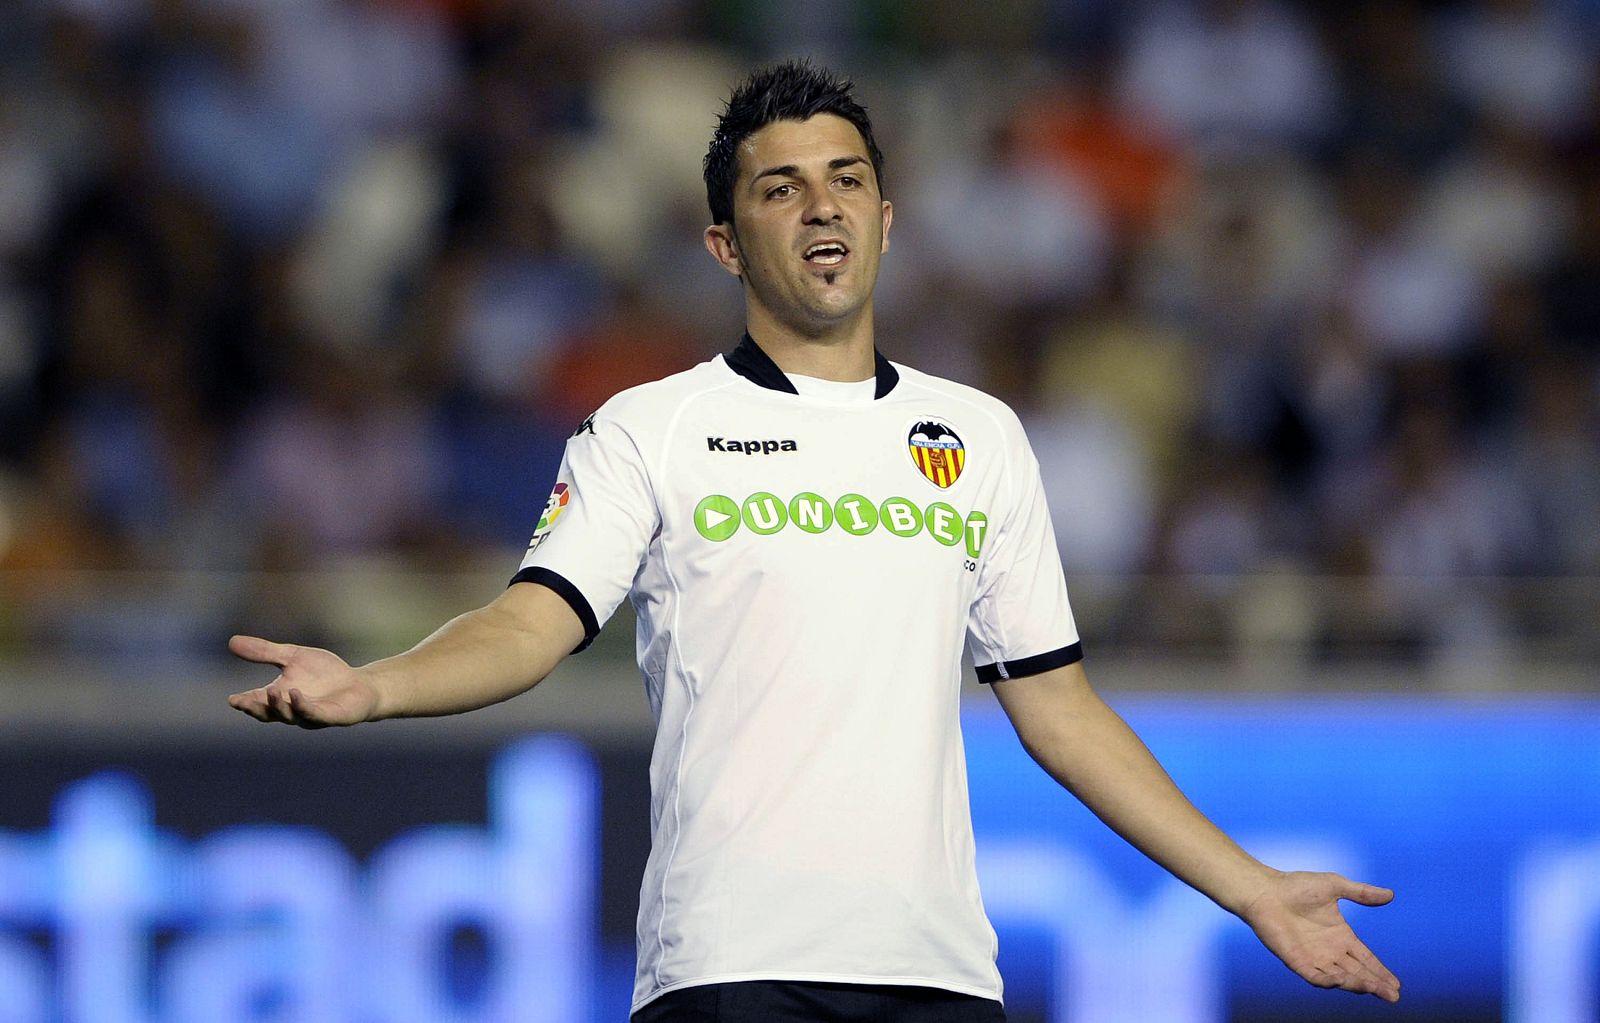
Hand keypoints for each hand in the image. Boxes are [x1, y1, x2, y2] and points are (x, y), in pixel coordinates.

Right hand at [227, 635, 378, 727]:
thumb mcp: (293, 657)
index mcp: (280, 697)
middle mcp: (291, 710)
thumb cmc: (324, 673)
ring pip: (290, 715)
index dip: (245, 703)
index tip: (232, 700)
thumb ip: (265, 652)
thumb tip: (231, 641)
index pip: (258, 702)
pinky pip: (313, 714)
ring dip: (279, 706)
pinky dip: (303, 706)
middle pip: (269, 714)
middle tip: (243, 702)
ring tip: (272, 692)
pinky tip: (296, 694)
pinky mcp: (330, 716)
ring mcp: (310, 715)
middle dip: (256, 708)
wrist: (359, 684)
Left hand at [1240, 870, 1400, 1002]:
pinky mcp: (1296, 960)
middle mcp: (1330, 951)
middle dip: (1375, 983)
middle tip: (1393, 996)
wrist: (1265, 890)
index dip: (1380, 971)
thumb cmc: (1296, 886)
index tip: (1396, 985)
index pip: (1366, 959)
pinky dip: (1327, 980)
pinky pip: (1314, 976)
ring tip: (1374, 988)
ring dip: (1356, 984)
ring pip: (1340, 977)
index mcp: (1341, 936)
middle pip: (1357, 972)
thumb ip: (1361, 892)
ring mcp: (1313, 957)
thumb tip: (1390, 894)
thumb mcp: (1334, 886)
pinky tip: (1340, 981)